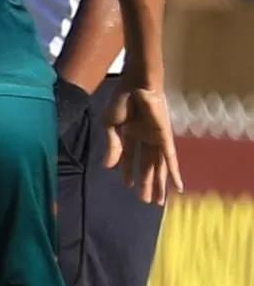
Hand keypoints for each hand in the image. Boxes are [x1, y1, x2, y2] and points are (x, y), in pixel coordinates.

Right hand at [111, 85, 184, 207]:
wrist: (138, 84)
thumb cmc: (122, 100)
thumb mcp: (111, 126)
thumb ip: (113, 146)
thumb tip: (108, 167)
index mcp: (130, 134)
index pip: (129, 158)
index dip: (128, 171)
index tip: (127, 184)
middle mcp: (145, 139)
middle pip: (148, 166)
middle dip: (147, 184)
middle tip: (146, 201)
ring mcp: (156, 140)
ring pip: (158, 167)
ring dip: (158, 184)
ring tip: (157, 201)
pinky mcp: (165, 139)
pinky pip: (170, 160)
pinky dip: (174, 173)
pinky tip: (176, 186)